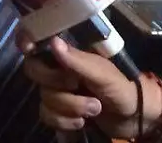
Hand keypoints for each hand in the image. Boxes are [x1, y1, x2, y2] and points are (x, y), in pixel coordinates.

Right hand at [21, 37, 158, 139]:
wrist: (135, 118)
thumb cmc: (123, 87)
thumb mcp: (103, 73)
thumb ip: (78, 60)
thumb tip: (53, 43)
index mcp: (69, 51)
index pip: (39, 39)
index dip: (27, 40)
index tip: (28, 47)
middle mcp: (59, 67)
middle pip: (34, 70)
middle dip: (55, 83)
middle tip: (76, 85)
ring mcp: (58, 90)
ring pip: (43, 97)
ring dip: (69, 107)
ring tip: (94, 109)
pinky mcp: (59, 112)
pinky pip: (47, 115)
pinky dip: (64, 122)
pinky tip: (81, 122)